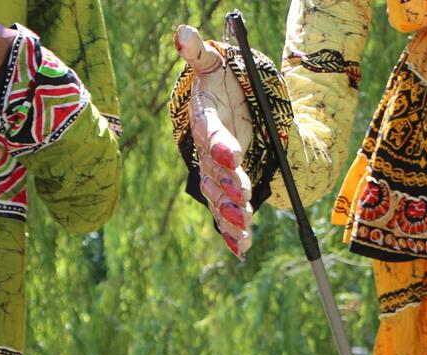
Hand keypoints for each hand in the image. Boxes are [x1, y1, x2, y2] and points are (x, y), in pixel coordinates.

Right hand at [174, 25, 252, 257]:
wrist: (218, 111)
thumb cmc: (219, 87)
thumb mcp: (213, 67)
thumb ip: (199, 55)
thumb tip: (183, 31)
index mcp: (206, 123)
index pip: (212, 134)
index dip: (220, 144)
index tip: (232, 153)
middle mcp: (206, 154)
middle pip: (215, 174)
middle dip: (227, 187)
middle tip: (241, 197)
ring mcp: (214, 176)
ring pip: (220, 199)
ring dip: (230, 215)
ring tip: (243, 228)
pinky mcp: (223, 192)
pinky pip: (224, 216)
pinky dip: (232, 235)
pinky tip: (242, 250)